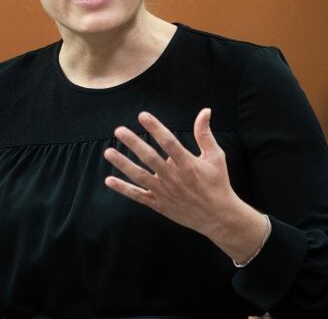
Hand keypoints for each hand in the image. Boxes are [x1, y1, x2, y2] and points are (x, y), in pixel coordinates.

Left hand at [104, 109, 266, 261]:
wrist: (219, 217)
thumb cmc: (218, 183)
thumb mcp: (215, 157)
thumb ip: (205, 134)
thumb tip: (205, 110)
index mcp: (188, 164)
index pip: (168, 142)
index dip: (155, 128)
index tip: (142, 116)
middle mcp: (174, 177)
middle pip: (150, 158)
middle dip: (133, 143)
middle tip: (119, 130)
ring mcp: (165, 192)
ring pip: (140, 176)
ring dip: (123, 164)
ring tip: (108, 152)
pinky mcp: (160, 205)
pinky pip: (138, 196)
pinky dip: (123, 189)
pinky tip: (109, 180)